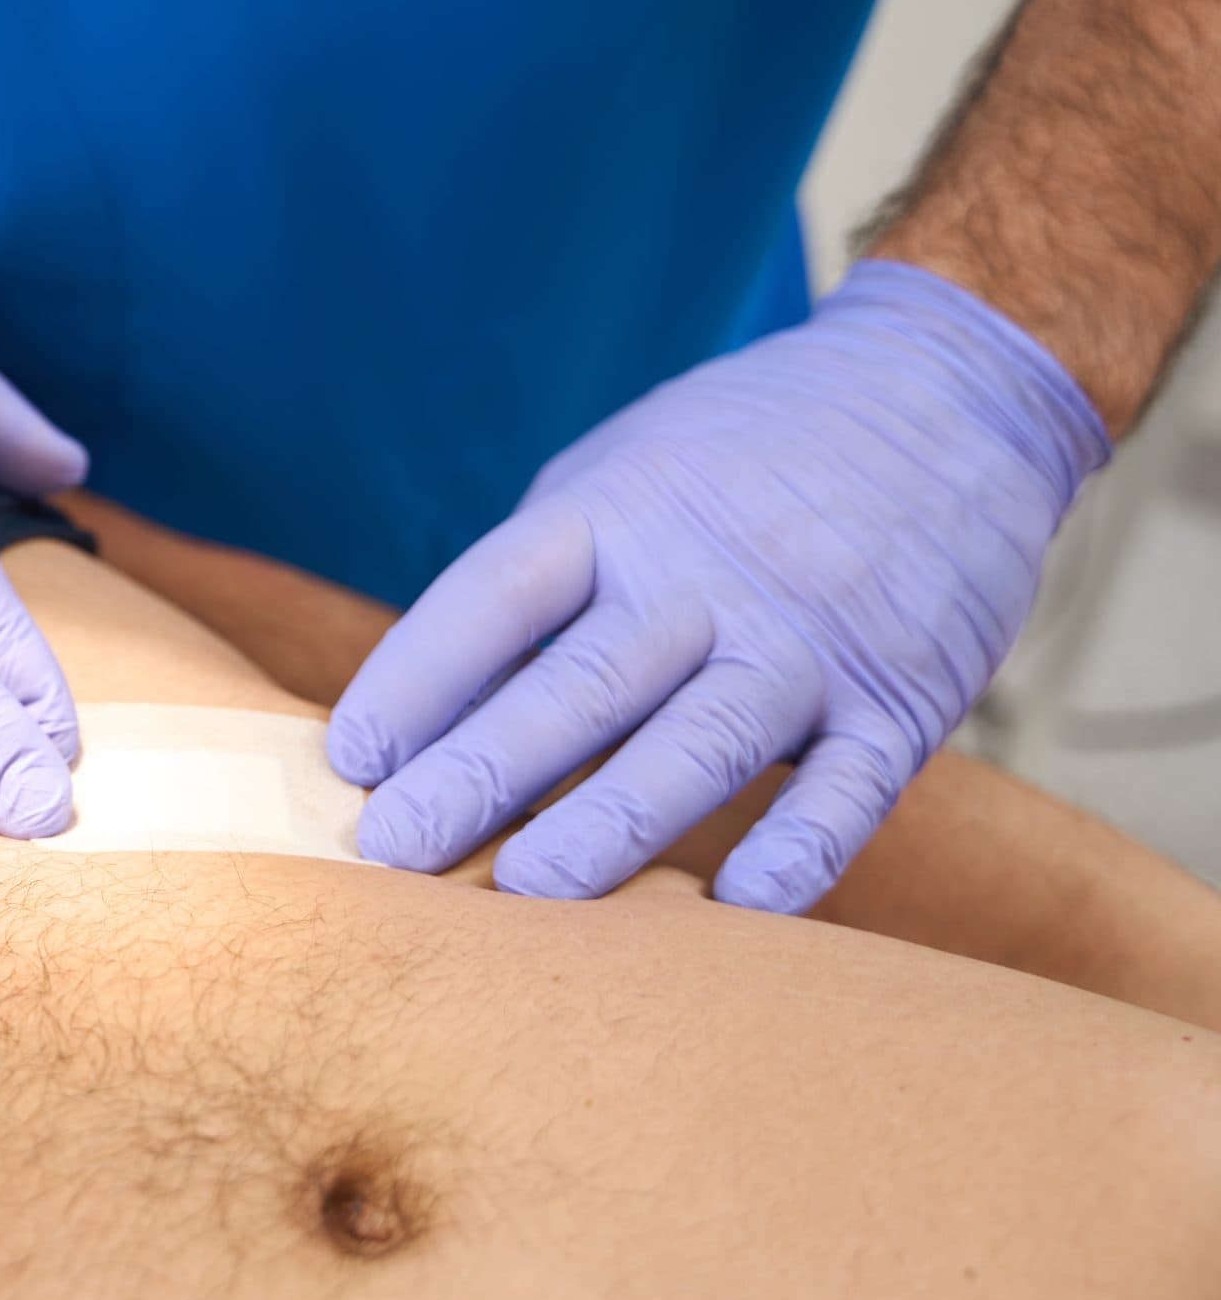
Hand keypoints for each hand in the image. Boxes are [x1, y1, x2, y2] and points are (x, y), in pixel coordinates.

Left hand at [328, 261, 1108, 910]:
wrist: (948, 389)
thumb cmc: (741, 452)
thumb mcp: (625, 468)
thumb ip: (543, 576)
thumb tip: (432, 705)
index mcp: (621, 507)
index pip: (498, 593)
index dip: (418, 675)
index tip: (351, 755)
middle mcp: (708, 572)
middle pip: (581, 683)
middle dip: (479, 773)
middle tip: (393, 851)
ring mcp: (809, 637)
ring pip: (700, 745)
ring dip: (610, 826)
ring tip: (523, 893)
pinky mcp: (903, 695)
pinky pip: (849, 791)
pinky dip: (795, 853)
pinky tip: (735, 910)